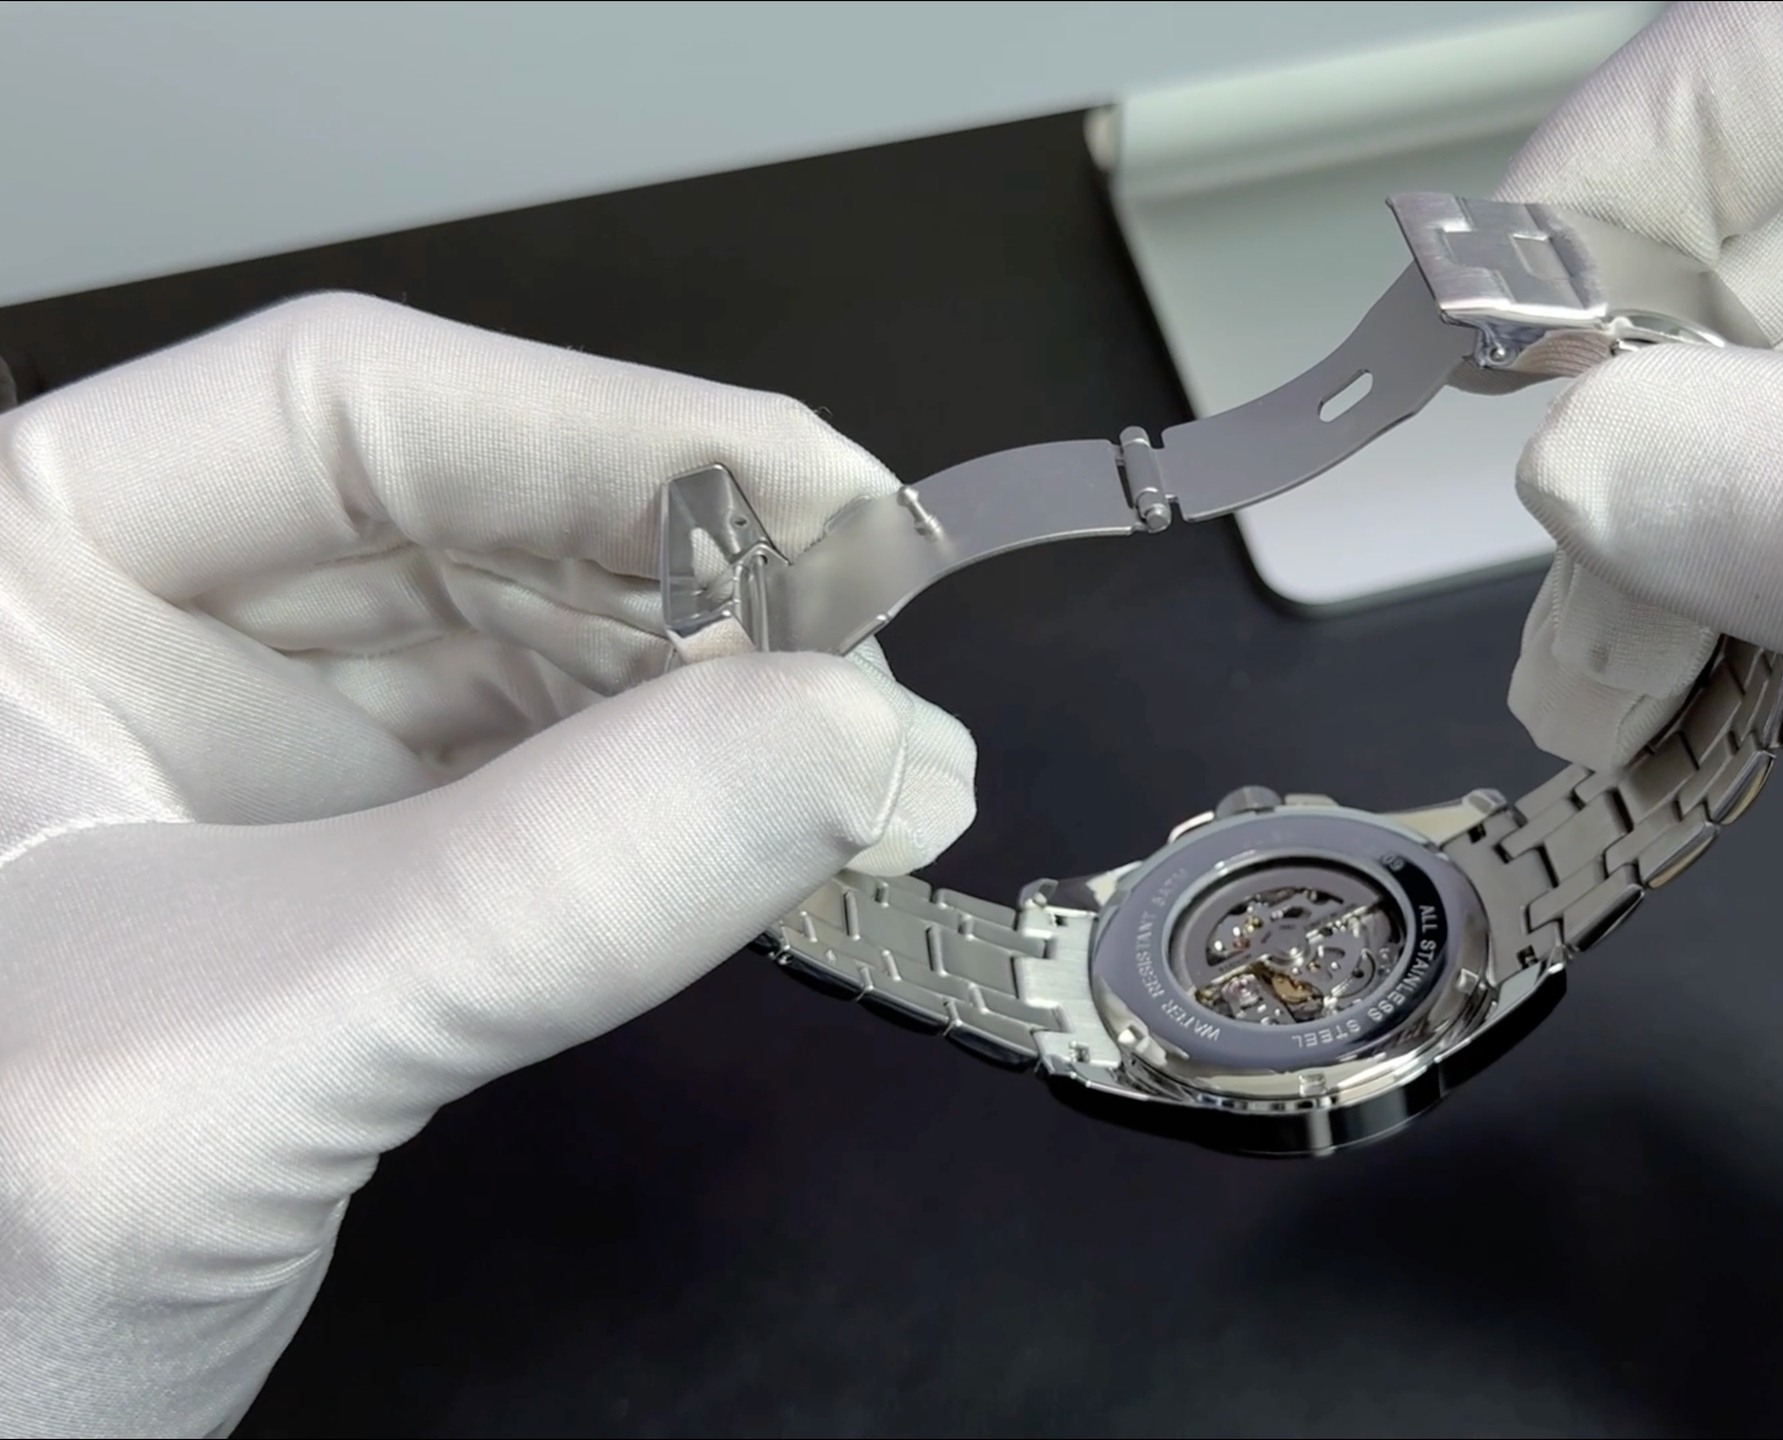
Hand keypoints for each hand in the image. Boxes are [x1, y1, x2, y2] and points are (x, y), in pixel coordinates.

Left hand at [0, 295, 975, 1434]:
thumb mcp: (229, 1064)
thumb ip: (540, 894)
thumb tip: (856, 736)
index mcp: (12, 575)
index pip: (347, 414)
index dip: (612, 434)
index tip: (836, 502)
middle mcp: (129, 628)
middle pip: (468, 513)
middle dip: (698, 580)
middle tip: (884, 667)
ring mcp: (236, 756)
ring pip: (525, 642)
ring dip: (723, 693)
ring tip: (885, 763)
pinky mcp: (330, 873)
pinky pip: (543, 781)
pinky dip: (686, 796)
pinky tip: (794, 821)